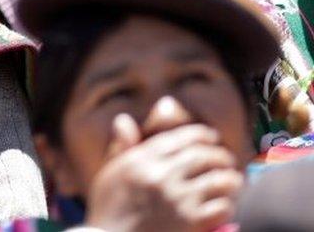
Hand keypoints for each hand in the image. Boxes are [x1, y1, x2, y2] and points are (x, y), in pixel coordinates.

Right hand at [85, 114, 242, 231]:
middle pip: (204, 155)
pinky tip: (223, 205)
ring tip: (232, 182)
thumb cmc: (110, 209)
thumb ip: (121, 146)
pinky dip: (227, 205)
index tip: (212, 138)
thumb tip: (124, 120)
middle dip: (221, 156)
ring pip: (220, 179)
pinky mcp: (191, 222)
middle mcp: (161, 175)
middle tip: (226, 161)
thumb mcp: (109, 173)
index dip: (203, 134)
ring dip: (231, 179)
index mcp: (140, 160)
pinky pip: (222, 206)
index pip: (181, 137)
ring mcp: (177, 199)